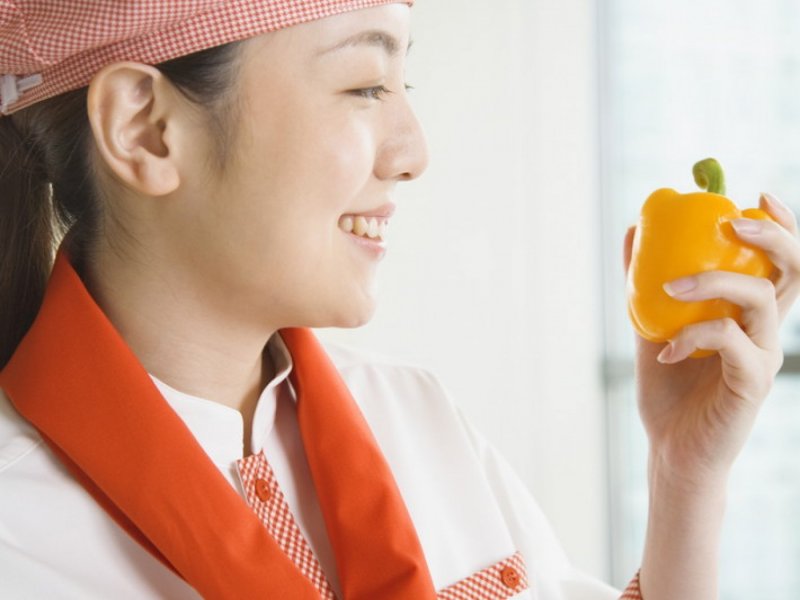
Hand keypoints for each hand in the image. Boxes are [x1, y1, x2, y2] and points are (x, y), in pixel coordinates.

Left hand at [624, 192, 799, 489]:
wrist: (671, 448)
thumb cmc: (669, 388)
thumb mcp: (651, 324)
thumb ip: (645, 282)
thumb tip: (631, 232)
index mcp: (750, 315)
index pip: (782, 262)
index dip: (781, 225)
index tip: (755, 195)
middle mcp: (767, 332)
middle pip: (793, 271)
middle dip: (771, 236)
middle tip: (731, 222)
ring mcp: (764, 357)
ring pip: (760, 299)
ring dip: (715, 281)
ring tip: (669, 287)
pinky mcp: (752, 384)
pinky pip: (731, 341)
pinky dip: (693, 335)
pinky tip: (665, 350)